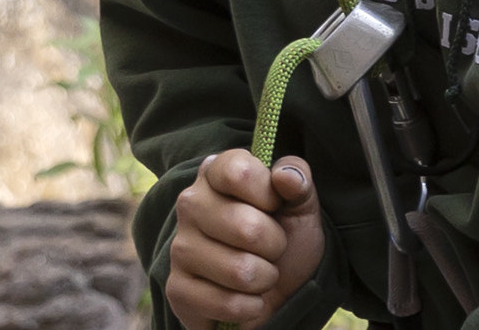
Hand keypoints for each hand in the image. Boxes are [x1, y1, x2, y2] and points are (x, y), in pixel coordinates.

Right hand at [166, 149, 322, 327]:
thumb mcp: (302, 205)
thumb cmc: (287, 239)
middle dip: (275, 245)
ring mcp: (178, 247)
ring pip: (240, 270)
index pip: (239, 172)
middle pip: (247, 228)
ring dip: (264, 278)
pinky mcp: (176, 289)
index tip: (274, 205)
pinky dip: (249, 306)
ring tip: (259, 271)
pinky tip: (245, 297)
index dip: (268, 195)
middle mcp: (189, 204)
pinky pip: (227, 302)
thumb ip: (299, 178)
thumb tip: (285, 175)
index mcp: (215, 173)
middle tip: (271, 247)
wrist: (276, 291)